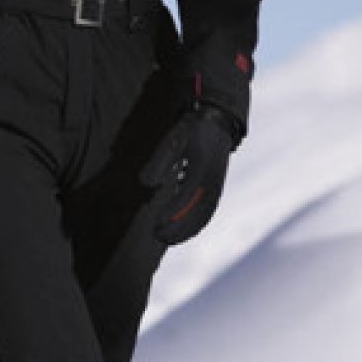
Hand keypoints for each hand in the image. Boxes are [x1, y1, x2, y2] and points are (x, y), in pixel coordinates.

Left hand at [140, 107, 233, 244]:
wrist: (217, 123)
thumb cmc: (192, 130)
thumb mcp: (174, 140)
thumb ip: (160, 161)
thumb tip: (145, 184)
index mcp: (201, 172)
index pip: (186, 199)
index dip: (172, 214)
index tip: (156, 223)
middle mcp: (212, 184)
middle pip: (196, 214)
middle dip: (177, 228)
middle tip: (157, 235)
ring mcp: (216, 187)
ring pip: (203, 216)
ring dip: (186, 230)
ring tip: (166, 238)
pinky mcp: (216, 189)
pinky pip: (208, 212)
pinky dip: (196, 225)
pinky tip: (183, 231)